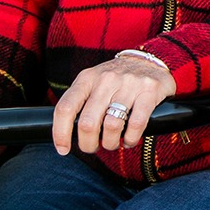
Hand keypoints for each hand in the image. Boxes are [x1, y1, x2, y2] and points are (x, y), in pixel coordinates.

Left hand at [53, 55, 176, 155]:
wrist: (150, 60)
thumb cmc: (116, 79)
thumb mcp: (93, 82)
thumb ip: (80, 102)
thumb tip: (67, 135)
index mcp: (87, 78)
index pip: (65, 108)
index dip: (60, 133)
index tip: (63, 149)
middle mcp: (106, 79)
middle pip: (87, 123)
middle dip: (88, 144)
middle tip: (92, 147)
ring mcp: (128, 84)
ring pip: (111, 126)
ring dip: (110, 143)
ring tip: (112, 143)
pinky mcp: (149, 91)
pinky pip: (136, 124)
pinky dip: (130, 139)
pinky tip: (129, 139)